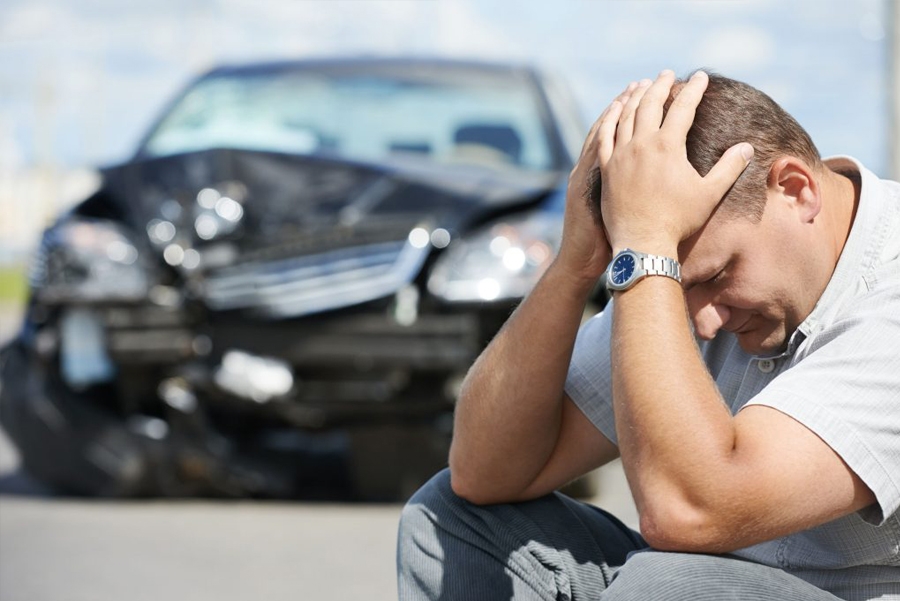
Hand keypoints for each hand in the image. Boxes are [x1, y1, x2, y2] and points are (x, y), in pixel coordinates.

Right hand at [556, 83, 638, 281]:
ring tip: (633, 90)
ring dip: (617, 110)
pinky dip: (602, 134)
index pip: (619, 134)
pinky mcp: (584, 187)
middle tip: (646, 80)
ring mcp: (587, 176)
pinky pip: (594, 154)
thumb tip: (657, 176)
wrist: (582, 260)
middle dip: (629, 101)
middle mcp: (593, 168)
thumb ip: (631, 188)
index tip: (648, 91)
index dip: (632, 112)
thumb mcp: (616, 209)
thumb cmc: (604, 241)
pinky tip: (615, 118)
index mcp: (602, 171)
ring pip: (601, 135)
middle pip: (612, 126)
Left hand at [597, 70, 753, 256]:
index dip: (693, 90)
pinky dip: (610, 117)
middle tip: (667, 74)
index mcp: (667, 146)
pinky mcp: (606, 167)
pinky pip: (605, 135)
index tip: (700, 76)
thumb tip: (747, 147)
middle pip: (650, 104)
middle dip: (660, 85)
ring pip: (625, 115)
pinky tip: (615, 108)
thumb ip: (729, 168)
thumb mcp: (709, 194)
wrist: (642, 243)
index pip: (683, 107)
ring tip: (642, 84)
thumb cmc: (678, 221)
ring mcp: (620, 155)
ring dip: (635, 96)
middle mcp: (641, 144)